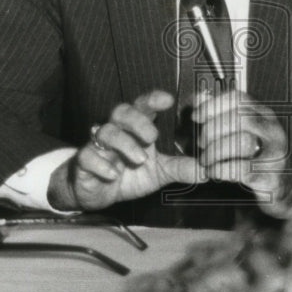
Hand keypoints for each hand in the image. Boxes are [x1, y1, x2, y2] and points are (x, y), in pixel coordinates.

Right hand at [48, 90, 198, 210]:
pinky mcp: (84, 162)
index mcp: (135, 129)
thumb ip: (180, 168)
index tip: (167, 99)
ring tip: (139, 159)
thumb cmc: (128, 175)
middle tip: (152, 136)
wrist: (97, 192)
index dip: (153, 99)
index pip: (143, 106)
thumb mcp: (158, 173)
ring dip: (124, 144)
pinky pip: (87, 155)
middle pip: (121, 111)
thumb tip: (208, 170)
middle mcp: (117, 132)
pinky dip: (101, 164)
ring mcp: (99, 146)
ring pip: (105, 132)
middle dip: (137, 120)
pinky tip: (113, 174)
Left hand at [192, 89, 291, 220]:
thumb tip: (199, 97)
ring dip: (215, 152)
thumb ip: (222, 114)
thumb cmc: (264, 157)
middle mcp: (272, 130)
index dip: (213, 105)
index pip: (238, 99)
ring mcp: (275, 153)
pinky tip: (213, 172)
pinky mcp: (271, 177)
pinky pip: (241, 169)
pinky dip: (220, 170)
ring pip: (241, 142)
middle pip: (239, 118)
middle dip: (212, 131)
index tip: (196, 117)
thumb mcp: (246, 132)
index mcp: (264, 115)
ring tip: (206, 160)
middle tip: (202, 144)